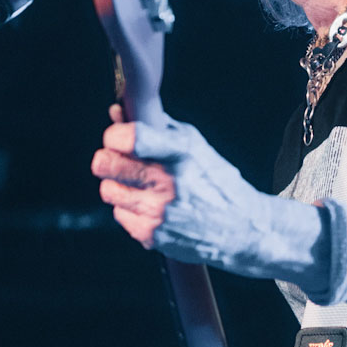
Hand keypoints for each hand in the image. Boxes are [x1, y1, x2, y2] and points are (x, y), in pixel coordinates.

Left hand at [91, 110, 330, 295]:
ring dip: (119, 186)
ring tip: (141, 187)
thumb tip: (116, 112)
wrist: (242, 227)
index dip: (114, 135)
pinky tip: (153, 207)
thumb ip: (154, 127)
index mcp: (180, 153)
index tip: (118, 137)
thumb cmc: (216, 180)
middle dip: (107, 159)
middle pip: (104, 164)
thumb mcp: (194, 145)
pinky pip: (119, 215)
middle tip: (119, 161)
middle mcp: (167, 182)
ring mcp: (158, 211)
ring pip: (107, 191)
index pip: (128, 137)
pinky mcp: (152, 234)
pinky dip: (131, 210)